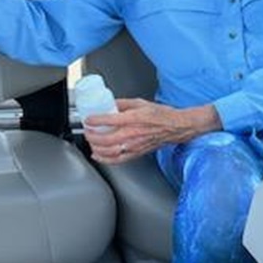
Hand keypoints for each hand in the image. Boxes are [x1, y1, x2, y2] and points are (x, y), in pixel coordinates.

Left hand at [82, 99, 220, 164]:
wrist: (176, 127)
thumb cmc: (161, 115)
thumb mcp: (140, 103)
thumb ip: (122, 103)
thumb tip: (108, 104)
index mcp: (134, 118)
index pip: (110, 120)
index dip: (95, 120)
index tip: (88, 119)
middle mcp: (133, 133)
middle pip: (107, 139)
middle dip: (92, 136)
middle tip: (87, 131)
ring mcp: (135, 145)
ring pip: (110, 151)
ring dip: (97, 148)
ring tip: (91, 142)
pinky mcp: (137, 153)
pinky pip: (118, 160)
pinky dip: (105, 159)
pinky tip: (98, 155)